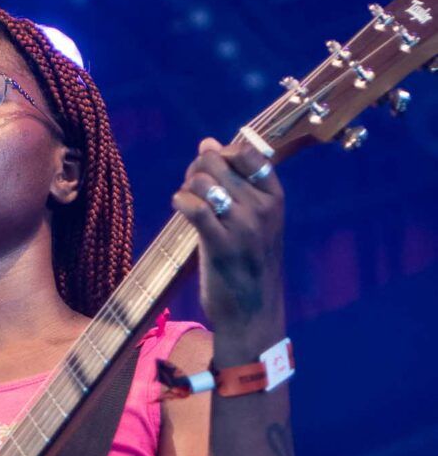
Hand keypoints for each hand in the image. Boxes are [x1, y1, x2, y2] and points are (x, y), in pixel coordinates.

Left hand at [171, 136, 285, 337]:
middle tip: (191, 187)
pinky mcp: (220, 246)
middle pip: (218, 163)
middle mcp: (263, 209)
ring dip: (187, 186)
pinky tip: (179, 207)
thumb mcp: (257, 221)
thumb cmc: (249, 265)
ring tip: (186, 201)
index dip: (222, 153)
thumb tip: (208, 142)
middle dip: (196, 169)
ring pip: (204, 182)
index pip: (247, 153)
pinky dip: (181, 202)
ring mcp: (243, 227)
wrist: (252, 312)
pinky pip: (194, 208)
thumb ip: (237, 184)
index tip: (212, 169)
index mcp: (275, 198)